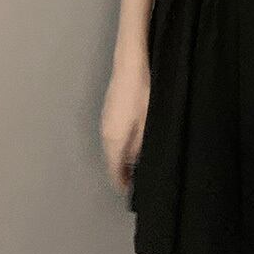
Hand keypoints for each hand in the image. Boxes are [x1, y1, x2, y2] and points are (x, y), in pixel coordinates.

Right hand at [100, 56, 150, 193]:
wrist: (131, 60)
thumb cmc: (142, 92)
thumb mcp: (148, 122)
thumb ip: (141, 146)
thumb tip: (136, 164)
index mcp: (113, 139)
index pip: (114, 171)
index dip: (122, 184)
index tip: (134, 193)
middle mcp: (105, 132)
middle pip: (112, 158)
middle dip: (123, 170)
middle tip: (140, 178)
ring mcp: (105, 118)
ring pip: (113, 145)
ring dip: (123, 154)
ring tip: (140, 160)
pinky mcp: (110, 108)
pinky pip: (115, 132)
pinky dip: (123, 140)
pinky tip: (136, 137)